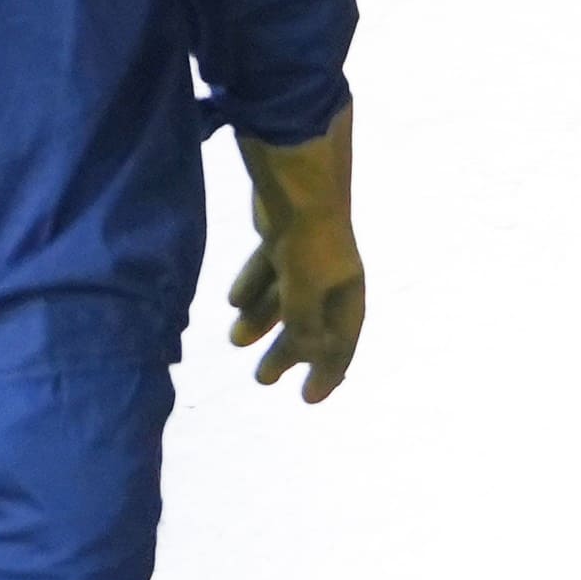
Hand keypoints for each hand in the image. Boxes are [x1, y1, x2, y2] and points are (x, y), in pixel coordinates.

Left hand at [228, 115, 366, 399]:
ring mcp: (307, 255)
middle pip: (310, 324)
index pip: (342, 342)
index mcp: (348, 292)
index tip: (309, 399)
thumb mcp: (307, 292)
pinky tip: (232, 301)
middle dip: (287, 352)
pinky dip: (252, 286)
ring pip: (285, 297)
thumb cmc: (309, 241)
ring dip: (261, 320)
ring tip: (234, 341)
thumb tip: (308, 355)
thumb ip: (305, 326)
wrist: (297, 180)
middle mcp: (331, 276)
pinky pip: (268, 270)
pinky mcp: (282, 234)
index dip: (328, 372)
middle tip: (262, 380)